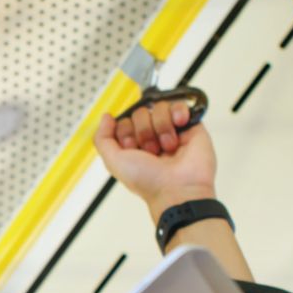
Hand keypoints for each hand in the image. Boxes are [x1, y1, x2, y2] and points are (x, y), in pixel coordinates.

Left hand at [94, 100, 217, 218]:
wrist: (178, 188)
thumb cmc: (148, 181)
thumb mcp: (113, 161)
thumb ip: (102, 138)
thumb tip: (106, 117)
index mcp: (134, 146)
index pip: (123, 121)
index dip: (125, 132)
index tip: (132, 148)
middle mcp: (151, 138)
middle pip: (139, 113)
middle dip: (143, 131)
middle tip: (151, 151)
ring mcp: (171, 131)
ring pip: (158, 108)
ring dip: (161, 127)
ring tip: (168, 147)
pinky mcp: (190, 127)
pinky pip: (179, 105)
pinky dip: (177, 112)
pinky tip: (179, 125)